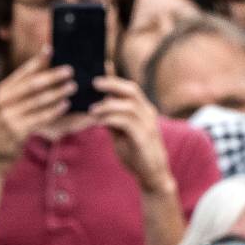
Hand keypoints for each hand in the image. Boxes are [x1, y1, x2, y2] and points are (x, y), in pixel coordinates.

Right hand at [0, 50, 74, 166]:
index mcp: (2, 92)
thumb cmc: (7, 127)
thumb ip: (23, 91)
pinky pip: (40, 118)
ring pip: (38, 100)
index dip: (37, 61)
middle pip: (31, 84)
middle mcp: (2, 101)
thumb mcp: (9, 107)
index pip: (22, 72)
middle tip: (70, 69)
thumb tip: (44, 68)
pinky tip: (66, 105)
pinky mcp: (17, 131)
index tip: (50, 49)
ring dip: (57, 92)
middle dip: (52, 76)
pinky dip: (54, 110)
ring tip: (72, 86)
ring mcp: (8, 116)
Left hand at [90, 76, 173, 194]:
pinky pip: (126, 122)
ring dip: (107, 105)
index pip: (130, 88)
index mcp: (144, 110)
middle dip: (112, 84)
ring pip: (128, 105)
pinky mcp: (143, 137)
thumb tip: (97, 107)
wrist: (153, 175)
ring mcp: (148, 125)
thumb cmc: (136, 154)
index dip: (115, 78)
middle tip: (94, 83)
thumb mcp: (121, 134)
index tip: (100, 69)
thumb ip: (113, 120)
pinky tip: (98, 122)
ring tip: (91, 109)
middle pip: (131, 90)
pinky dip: (110, 119)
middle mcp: (148, 113)